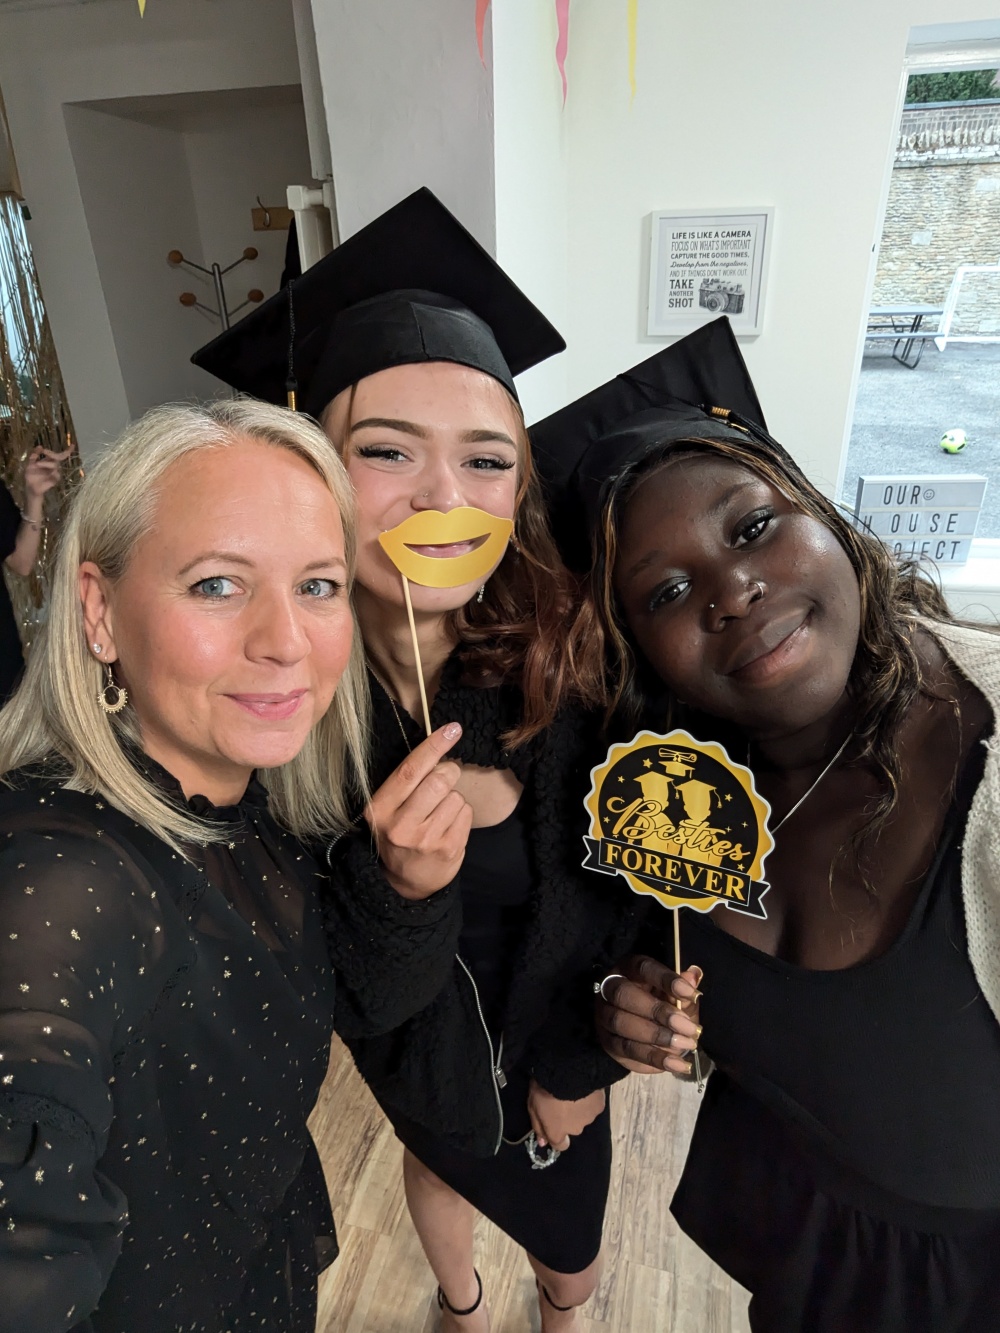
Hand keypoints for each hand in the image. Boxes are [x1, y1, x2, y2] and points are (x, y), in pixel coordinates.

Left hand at [23, 447, 69, 501]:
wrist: (31, 486)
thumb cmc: (31, 476)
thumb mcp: (31, 463)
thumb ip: (35, 455)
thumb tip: (40, 446)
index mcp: (49, 461)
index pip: (59, 455)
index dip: (67, 451)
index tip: (73, 445)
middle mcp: (54, 466)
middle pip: (59, 457)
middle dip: (52, 453)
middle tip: (44, 451)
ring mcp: (56, 472)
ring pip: (55, 464)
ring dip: (45, 463)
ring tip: (36, 464)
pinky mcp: (56, 479)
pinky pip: (55, 473)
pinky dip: (48, 471)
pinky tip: (42, 473)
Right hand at [364, 722, 471, 900]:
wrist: (405, 883)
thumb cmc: (399, 834)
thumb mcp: (388, 810)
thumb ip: (406, 783)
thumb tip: (439, 748)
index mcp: (381, 809)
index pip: (410, 771)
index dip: (433, 746)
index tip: (452, 729)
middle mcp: (401, 826)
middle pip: (438, 781)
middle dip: (448, 773)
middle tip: (444, 780)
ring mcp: (426, 840)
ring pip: (455, 796)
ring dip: (453, 798)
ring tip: (439, 814)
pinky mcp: (448, 849)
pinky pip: (466, 813)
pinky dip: (461, 814)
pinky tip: (448, 826)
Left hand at [527, 1080, 605, 1151]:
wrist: (568, 1073)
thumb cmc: (545, 1089)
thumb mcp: (533, 1106)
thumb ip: (538, 1126)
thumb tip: (543, 1143)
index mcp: (558, 1132)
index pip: (561, 1145)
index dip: (557, 1135)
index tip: (554, 1122)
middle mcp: (575, 1130)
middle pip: (572, 1128)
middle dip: (568, 1117)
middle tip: (562, 1100)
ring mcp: (589, 1118)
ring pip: (583, 1116)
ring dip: (579, 1108)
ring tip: (574, 1091)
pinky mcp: (599, 1105)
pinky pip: (593, 1104)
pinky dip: (589, 1099)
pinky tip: (584, 1087)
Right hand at [595, 955, 701, 1076]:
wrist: (642, 1028)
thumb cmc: (661, 1003)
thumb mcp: (675, 994)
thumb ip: (683, 987)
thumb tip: (693, 976)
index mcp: (629, 968)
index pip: (644, 968)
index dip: (667, 980)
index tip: (692, 994)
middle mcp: (610, 988)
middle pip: (624, 994)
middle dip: (658, 1011)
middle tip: (688, 1027)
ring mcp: (604, 1015)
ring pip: (622, 1023)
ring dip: (656, 1036)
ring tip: (686, 1045)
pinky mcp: (608, 1041)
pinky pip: (627, 1050)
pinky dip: (655, 1058)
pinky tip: (678, 1064)